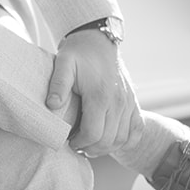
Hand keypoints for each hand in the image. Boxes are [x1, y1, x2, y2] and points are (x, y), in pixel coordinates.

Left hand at [46, 30, 141, 156]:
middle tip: (77, 145)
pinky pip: (137, 130)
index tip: (69, 141)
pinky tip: (111, 141)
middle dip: (91, 148)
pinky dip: (126, 141)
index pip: (93, 133)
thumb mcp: (63, 64)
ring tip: (90, 144)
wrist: (98, 41)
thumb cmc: (78, 54)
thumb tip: (52, 105)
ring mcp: (129, 103)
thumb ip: (58, 85)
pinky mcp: (134, 102)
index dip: (80, 142)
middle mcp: (118, 101)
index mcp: (100, 95)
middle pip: (108, 140)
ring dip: (107, 148)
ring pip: (123, 139)